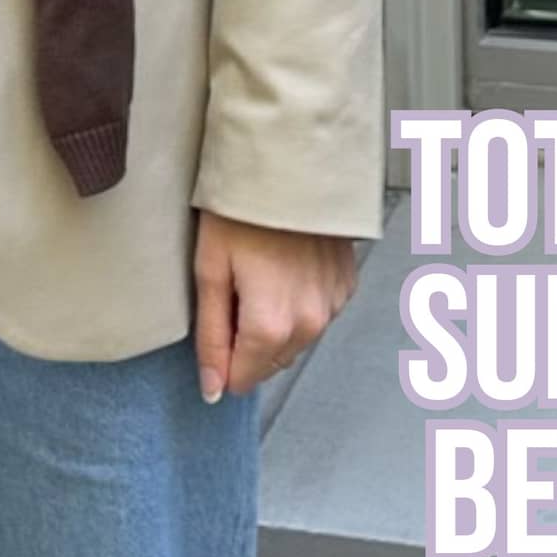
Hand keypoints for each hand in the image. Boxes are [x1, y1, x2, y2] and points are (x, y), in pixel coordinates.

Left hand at [192, 213, 359, 403]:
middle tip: (233, 293)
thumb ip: (212, 338)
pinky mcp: (346, 285)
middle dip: (247, 342)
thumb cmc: (242, 212)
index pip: (243, 378)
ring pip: (295, 340)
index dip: (221, 360)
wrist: (292, 166)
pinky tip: (285, 268)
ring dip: (275, 323)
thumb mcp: (210, 272)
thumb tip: (212, 390)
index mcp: (272, 326)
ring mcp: (334, 305)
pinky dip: (299, 302)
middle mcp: (311, 324)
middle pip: (270, 361)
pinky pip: (317, 314)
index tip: (214, 325)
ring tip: (260, 275)